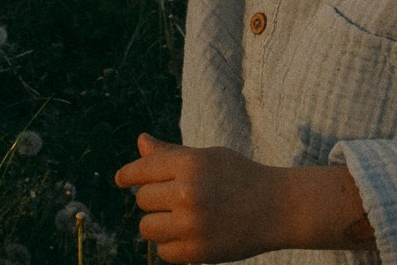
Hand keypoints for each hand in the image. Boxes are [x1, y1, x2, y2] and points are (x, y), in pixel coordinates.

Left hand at [115, 134, 279, 262]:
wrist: (276, 207)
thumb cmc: (238, 175)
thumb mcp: (207, 157)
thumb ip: (170, 153)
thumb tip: (140, 142)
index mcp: (190, 164)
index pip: (143, 169)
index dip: (128, 174)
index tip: (120, 179)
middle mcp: (188, 193)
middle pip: (142, 198)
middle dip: (152, 197)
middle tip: (174, 196)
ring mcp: (192, 225)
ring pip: (147, 227)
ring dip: (157, 222)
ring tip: (178, 216)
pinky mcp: (197, 253)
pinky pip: (163, 252)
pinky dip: (171, 244)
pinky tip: (189, 233)